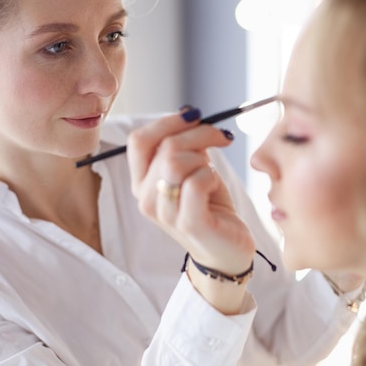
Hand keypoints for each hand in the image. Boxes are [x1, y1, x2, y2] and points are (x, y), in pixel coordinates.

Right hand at [127, 109, 255, 283]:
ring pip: (176, 161)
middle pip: (164, 147)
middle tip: (220, 138)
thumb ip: (185, 146)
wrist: (227, 251)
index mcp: (142, 182)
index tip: (194, 116)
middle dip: (198, 134)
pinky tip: (215, 186)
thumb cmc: (210, 207)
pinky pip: (196, 182)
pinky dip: (212, 175)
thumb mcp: (194, 169)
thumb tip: (189, 115)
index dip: (167, 121)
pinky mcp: (189, 224)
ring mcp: (165, 213)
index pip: (139, 140)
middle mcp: (146, 198)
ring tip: (213, 171)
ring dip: (204, 158)